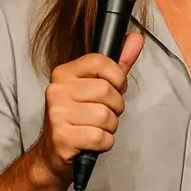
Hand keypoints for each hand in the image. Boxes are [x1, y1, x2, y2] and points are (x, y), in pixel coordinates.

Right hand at [34, 32, 144, 184]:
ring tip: (96, 128)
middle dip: (115, 107)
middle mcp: (57, 90)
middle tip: (104, 113)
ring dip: (110, 127)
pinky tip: (92, 141)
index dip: (117, 77)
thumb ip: (118, 64)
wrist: (53, 153)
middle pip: (106, 91)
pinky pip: (100, 138)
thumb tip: (136, 38)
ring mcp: (57, 114)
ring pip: (105, 116)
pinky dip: (104, 142)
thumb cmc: (78, 117)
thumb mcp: (96, 87)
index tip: (115, 88)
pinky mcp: (62, 138)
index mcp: (64, 73)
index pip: (101, 61)